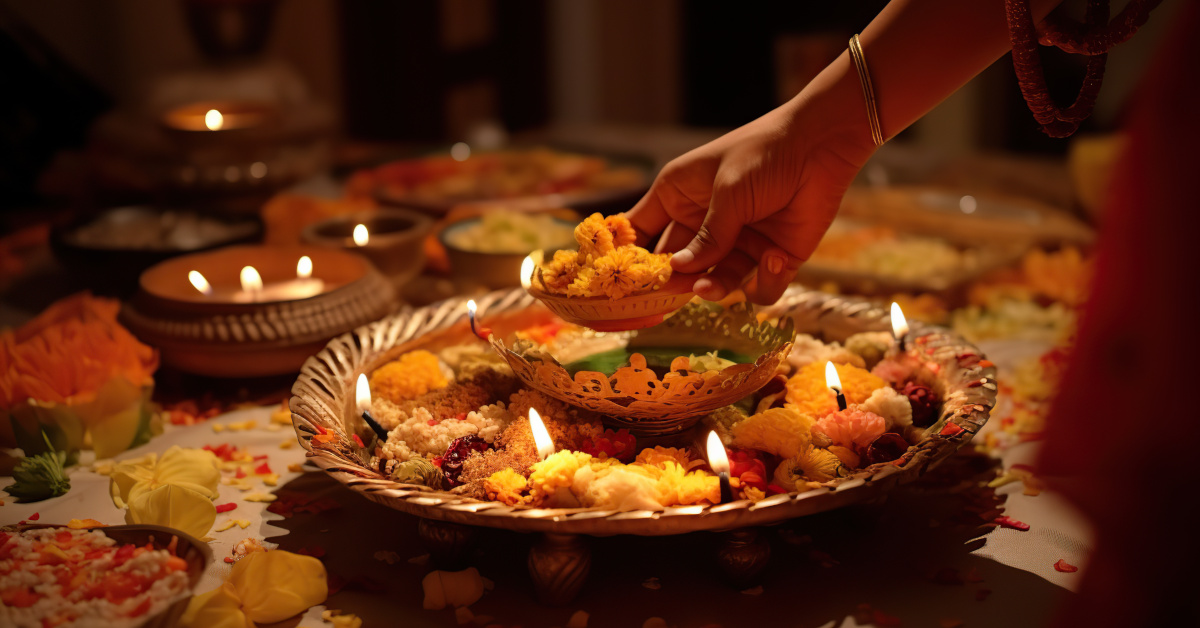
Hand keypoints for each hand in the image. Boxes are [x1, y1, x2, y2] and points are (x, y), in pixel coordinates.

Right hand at [628, 58, 875, 304]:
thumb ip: (707, 236)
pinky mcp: (773, 258)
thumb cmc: (764, 153)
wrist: (824, 144)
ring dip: (714, 287)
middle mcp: (705, 223)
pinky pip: (760, 288)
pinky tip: (774, 256)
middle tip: (674, 289)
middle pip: (678, 264)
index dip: (632, 255)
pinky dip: (765, 280)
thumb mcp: (728, 192)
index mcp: (680, 195)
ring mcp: (739, 243)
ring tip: (707, 288)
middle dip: (675, 280)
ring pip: (717, 282)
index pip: (642, 229)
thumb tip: (677, 271)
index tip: (624, 279)